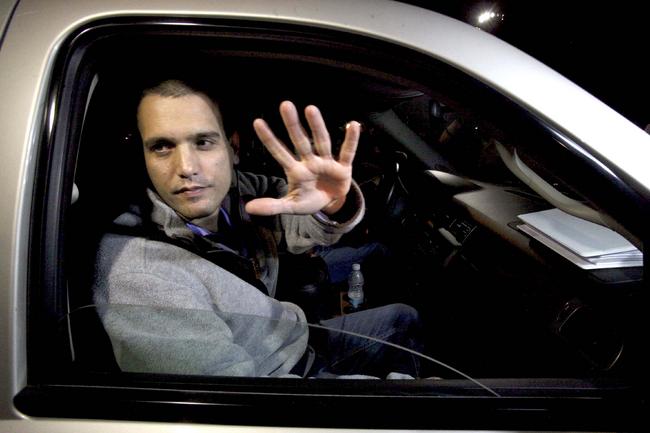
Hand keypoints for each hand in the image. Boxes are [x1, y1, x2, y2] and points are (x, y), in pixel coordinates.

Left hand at [246, 101, 359, 215]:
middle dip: (293, 125)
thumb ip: (272, 206)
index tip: (257, 122)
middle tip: (285, 104)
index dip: (269, 140)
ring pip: (321, 142)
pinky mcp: (343, 168)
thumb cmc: (308, 200)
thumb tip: (248, 208)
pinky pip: (347, 152)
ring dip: (317, 126)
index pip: (279, 153)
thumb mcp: (290, 206)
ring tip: (310, 108)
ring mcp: (326, 162)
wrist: (331, 204)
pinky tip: (353, 125)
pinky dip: (351, 140)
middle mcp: (310, 162)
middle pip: (300, 141)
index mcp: (296, 170)